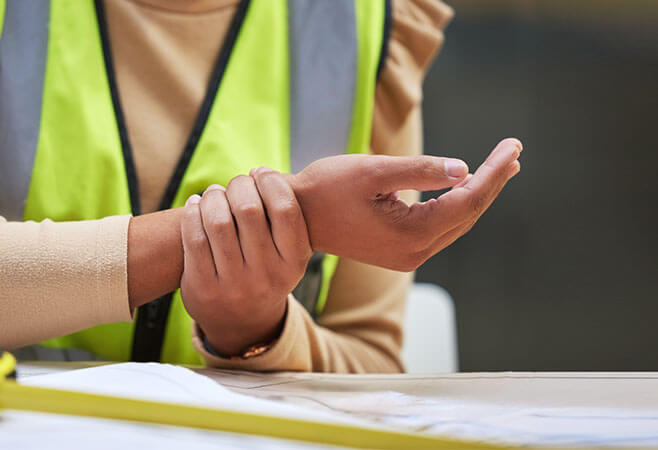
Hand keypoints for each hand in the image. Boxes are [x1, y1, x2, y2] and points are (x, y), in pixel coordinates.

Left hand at [180, 171, 311, 355]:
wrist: (243, 322)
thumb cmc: (267, 269)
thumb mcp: (288, 253)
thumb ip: (283, 217)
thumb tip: (257, 174)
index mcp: (294, 262)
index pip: (285, 209)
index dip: (271, 181)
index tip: (260, 173)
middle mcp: (267, 275)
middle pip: (249, 209)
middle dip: (239, 185)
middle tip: (236, 183)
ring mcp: (233, 284)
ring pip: (218, 221)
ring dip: (213, 197)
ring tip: (214, 194)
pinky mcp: (203, 287)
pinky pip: (193, 237)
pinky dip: (192, 212)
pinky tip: (196, 205)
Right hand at [288, 138, 521, 270]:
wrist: (295, 217)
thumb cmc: (327, 188)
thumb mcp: (374, 170)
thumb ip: (421, 170)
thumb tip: (465, 169)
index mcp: (411, 234)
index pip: (467, 201)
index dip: (493, 173)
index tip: (512, 146)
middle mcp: (414, 252)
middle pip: (467, 214)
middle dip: (492, 182)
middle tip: (513, 153)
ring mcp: (407, 256)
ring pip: (455, 223)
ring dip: (477, 194)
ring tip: (500, 168)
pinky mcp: (399, 251)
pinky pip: (439, 228)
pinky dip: (456, 206)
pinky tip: (465, 188)